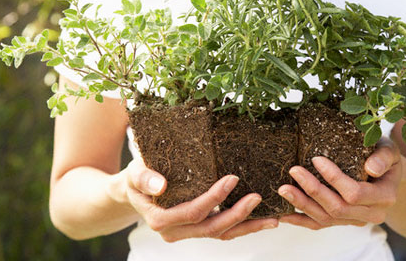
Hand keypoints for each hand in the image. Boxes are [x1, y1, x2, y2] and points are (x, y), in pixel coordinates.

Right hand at [120, 158, 278, 241]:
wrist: (134, 190)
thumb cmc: (136, 176)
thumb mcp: (135, 172)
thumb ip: (144, 177)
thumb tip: (160, 184)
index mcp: (160, 219)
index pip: (193, 212)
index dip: (214, 198)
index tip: (232, 179)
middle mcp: (175, 231)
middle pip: (211, 227)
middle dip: (236, 214)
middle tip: (257, 197)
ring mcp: (188, 233)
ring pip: (221, 234)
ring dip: (247, 227)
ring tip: (272, 219)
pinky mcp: (198, 228)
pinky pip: (222, 231)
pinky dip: (243, 226)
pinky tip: (263, 220)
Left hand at [278, 138, 400, 228]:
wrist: (388, 174)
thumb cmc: (385, 156)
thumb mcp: (389, 150)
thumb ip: (383, 157)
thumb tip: (371, 168)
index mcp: (384, 197)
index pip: (355, 193)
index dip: (334, 178)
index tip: (316, 159)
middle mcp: (371, 214)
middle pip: (337, 208)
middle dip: (313, 190)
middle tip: (294, 171)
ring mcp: (355, 220)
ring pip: (325, 218)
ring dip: (302, 205)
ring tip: (283, 189)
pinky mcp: (342, 221)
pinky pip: (319, 224)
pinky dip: (300, 220)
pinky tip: (283, 215)